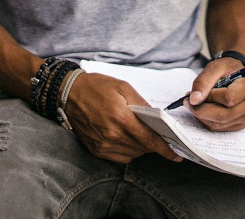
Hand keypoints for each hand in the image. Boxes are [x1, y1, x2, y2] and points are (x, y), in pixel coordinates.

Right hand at [64, 72, 182, 163]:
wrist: (68, 93)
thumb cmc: (96, 87)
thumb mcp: (123, 87)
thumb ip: (142, 104)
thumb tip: (158, 119)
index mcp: (121, 118)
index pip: (149, 139)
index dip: (165, 149)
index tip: (177, 154)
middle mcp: (112, 135)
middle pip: (143, 148)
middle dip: (154, 144)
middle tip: (160, 136)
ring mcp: (103, 145)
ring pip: (133, 154)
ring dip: (141, 147)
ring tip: (141, 133)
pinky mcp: (96, 150)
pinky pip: (120, 157)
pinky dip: (128, 151)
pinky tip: (127, 138)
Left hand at [186, 58, 244, 130]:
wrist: (238, 74)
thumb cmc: (228, 69)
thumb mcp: (216, 67)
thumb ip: (203, 81)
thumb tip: (194, 100)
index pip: (229, 98)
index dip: (209, 97)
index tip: (194, 94)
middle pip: (224, 115)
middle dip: (202, 110)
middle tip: (188, 102)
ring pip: (221, 124)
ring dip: (202, 116)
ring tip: (195, 104)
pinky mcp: (242, 124)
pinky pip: (220, 128)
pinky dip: (207, 120)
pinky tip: (203, 109)